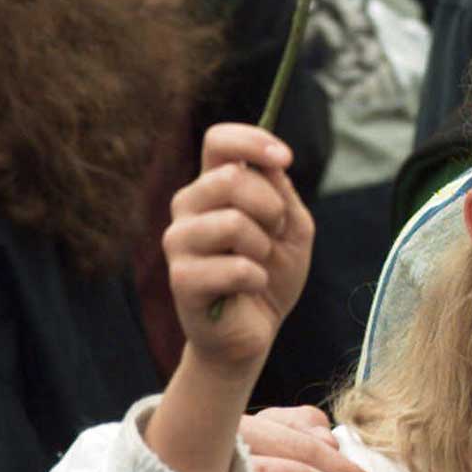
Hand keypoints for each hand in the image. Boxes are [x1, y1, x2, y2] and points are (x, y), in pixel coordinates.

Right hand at [164, 124, 313, 378]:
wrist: (254, 332)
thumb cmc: (271, 273)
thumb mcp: (292, 225)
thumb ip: (281, 192)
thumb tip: (267, 165)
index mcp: (213, 185)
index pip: (219, 139)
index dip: (253, 141)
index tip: (285, 159)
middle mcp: (188, 207)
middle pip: (230, 177)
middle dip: (270, 206)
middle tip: (274, 233)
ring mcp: (178, 242)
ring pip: (232, 222)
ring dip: (263, 246)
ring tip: (259, 263)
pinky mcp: (181, 280)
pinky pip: (235, 266)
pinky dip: (257, 277)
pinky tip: (251, 287)